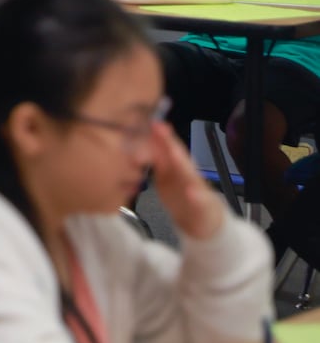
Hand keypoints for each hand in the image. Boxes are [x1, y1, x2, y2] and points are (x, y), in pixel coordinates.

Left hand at [147, 122, 223, 239]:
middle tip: (160, 128)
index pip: (169, 147)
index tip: (151, 122)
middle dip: (170, 142)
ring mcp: (197, 189)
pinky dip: (196, 196)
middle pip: (179, 155)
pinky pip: (200, 202)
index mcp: (177, 167)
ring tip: (173, 153)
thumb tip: (140, 141)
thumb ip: (156, 159)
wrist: (202, 220)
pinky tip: (191, 192)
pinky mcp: (203, 207)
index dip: (160, 135)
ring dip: (182, 163)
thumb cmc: (181, 195)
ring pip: (191, 175)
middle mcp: (188, 174)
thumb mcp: (165, 175)